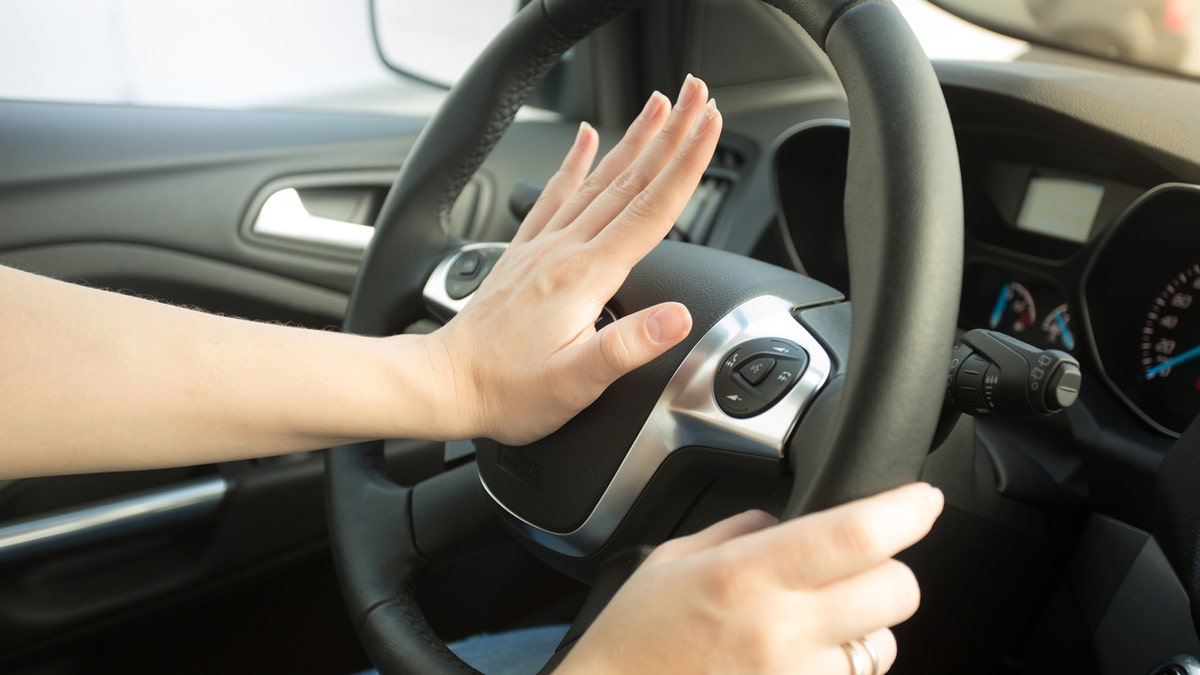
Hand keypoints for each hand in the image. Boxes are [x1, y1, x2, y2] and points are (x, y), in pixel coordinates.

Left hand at [425, 75, 719, 444]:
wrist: (445, 384)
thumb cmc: (508, 391)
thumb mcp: (576, 382)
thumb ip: (627, 346)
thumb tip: (676, 319)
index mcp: (585, 277)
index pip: (651, 210)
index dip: (686, 165)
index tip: (709, 127)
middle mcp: (564, 251)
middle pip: (631, 181)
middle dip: (670, 134)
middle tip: (697, 95)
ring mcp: (543, 247)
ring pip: (599, 179)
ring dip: (633, 138)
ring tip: (657, 103)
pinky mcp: (525, 253)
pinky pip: (555, 193)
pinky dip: (575, 161)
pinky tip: (585, 138)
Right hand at [556, 483, 944, 674]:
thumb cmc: (635, 640)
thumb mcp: (675, 560)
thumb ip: (741, 531)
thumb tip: (787, 521)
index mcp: (746, 576)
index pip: (856, 534)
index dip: (906, 511)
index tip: (921, 500)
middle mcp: (781, 633)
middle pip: (896, 591)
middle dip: (890, 571)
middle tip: (858, 567)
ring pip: (885, 646)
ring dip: (865, 629)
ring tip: (809, 628)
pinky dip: (837, 668)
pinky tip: (794, 662)